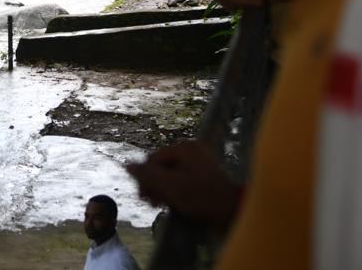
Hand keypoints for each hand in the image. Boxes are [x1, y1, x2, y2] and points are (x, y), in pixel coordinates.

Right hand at [126, 141, 240, 232]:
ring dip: (163, 189)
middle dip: (154, 184)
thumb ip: (147, 175)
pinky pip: (182, 180)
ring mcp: (200, 163)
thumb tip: (127, 165)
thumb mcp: (171, 186)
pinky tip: (174, 203)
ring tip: (161, 204)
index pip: (154, 158)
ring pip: (171, 174)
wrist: (234, 212)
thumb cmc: (202, 197)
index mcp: (185, 148)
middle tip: (152, 202)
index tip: (143, 196)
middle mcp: (193, 151)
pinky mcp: (205, 176)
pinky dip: (175, 191)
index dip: (145, 177)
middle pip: (162, 166)